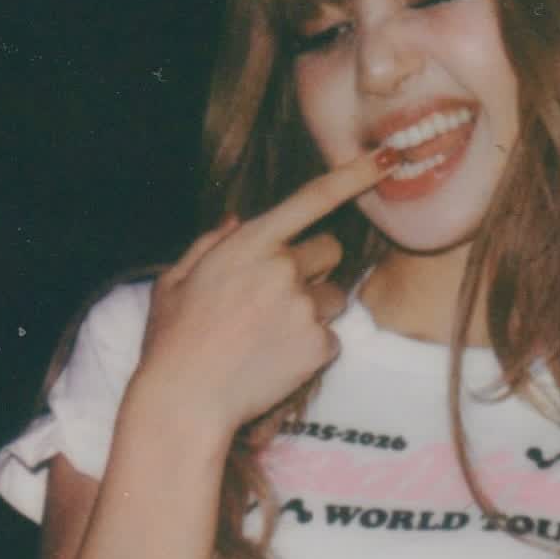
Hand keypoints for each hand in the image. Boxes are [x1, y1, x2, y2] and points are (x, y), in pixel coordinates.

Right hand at [137, 148, 392, 438]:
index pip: (313, 198)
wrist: (186, 400)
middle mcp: (284, 269)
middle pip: (330, 250)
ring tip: (271, 336)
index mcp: (251, 244)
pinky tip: (276, 361)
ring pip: (334, 297)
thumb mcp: (175, 281)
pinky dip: (310, 349)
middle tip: (277, 297)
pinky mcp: (319, 346)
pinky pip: (330, 338)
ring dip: (314, 310)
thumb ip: (210, 245)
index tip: (386, 158)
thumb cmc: (173, 341)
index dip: (354, 175)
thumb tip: (238, 221)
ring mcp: (305, 308)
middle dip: (313, 267)